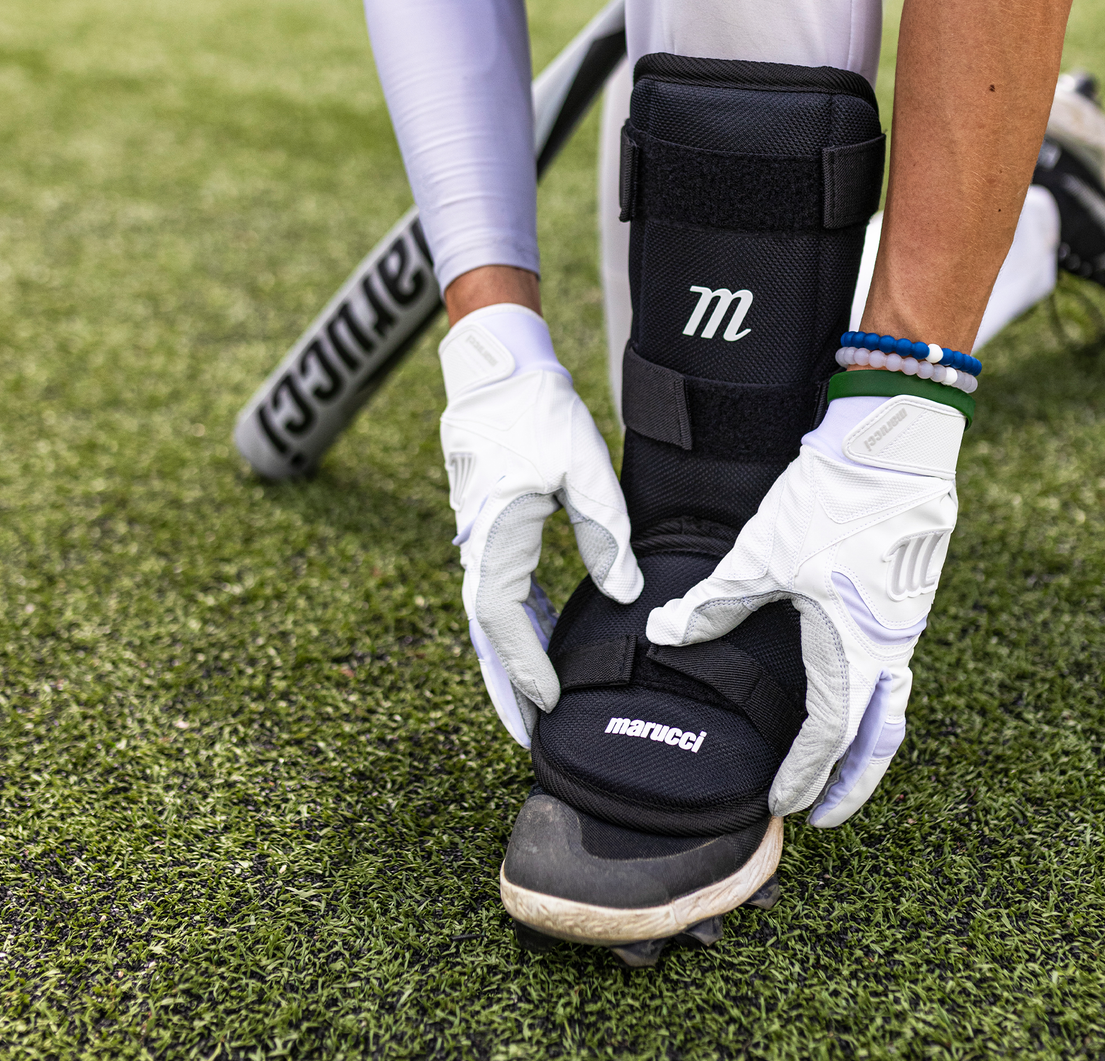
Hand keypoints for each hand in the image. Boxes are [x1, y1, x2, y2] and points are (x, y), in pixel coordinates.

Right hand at [439, 303, 642, 746]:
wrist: (497, 369)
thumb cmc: (537, 411)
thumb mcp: (582, 468)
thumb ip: (605, 533)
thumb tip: (627, 592)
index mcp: (494, 535)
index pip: (503, 620)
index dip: (525, 667)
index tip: (550, 704)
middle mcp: (477, 544)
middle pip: (488, 631)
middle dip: (507, 684)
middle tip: (527, 735)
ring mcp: (479, 537)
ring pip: (490, 614)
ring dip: (510, 658)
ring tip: (536, 703)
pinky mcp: (490, 527)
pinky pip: (498, 588)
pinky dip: (515, 623)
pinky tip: (540, 639)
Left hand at [646, 392, 963, 826]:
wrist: (892, 446)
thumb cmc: (830, 501)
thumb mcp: (763, 555)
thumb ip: (714, 602)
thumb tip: (662, 635)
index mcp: (857, 648)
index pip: (830, 734)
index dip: (805, 774)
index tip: (782, 804)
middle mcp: (891, 646)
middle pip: (879, 737)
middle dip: (852, 782)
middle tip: (825, 815)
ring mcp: (905, 622)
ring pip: (894, 705)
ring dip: (867, 744)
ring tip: (843, 766)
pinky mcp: (907, 595)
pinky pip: (895, 669)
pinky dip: (876, 701)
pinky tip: (850, 688)